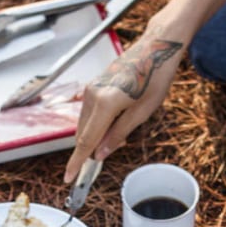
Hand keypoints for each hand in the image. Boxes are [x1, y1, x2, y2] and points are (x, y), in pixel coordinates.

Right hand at [65, 32, 184, 182]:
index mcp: (105, 103)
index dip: (77, 162)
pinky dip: (97, 123)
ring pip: (85, 123)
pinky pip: (89, 112)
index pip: (86, 141)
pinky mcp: (94, 85)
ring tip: (120, 132)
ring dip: (96, 135)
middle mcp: (93, 95)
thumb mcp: (142, 113)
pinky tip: (114, 122)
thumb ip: (118, 134)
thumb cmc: (154, 78)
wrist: (156, 49)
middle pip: (83, 134)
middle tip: (112, 151)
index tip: (69, 178)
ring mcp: (91, 88)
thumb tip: (101, 154)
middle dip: (93, 148)